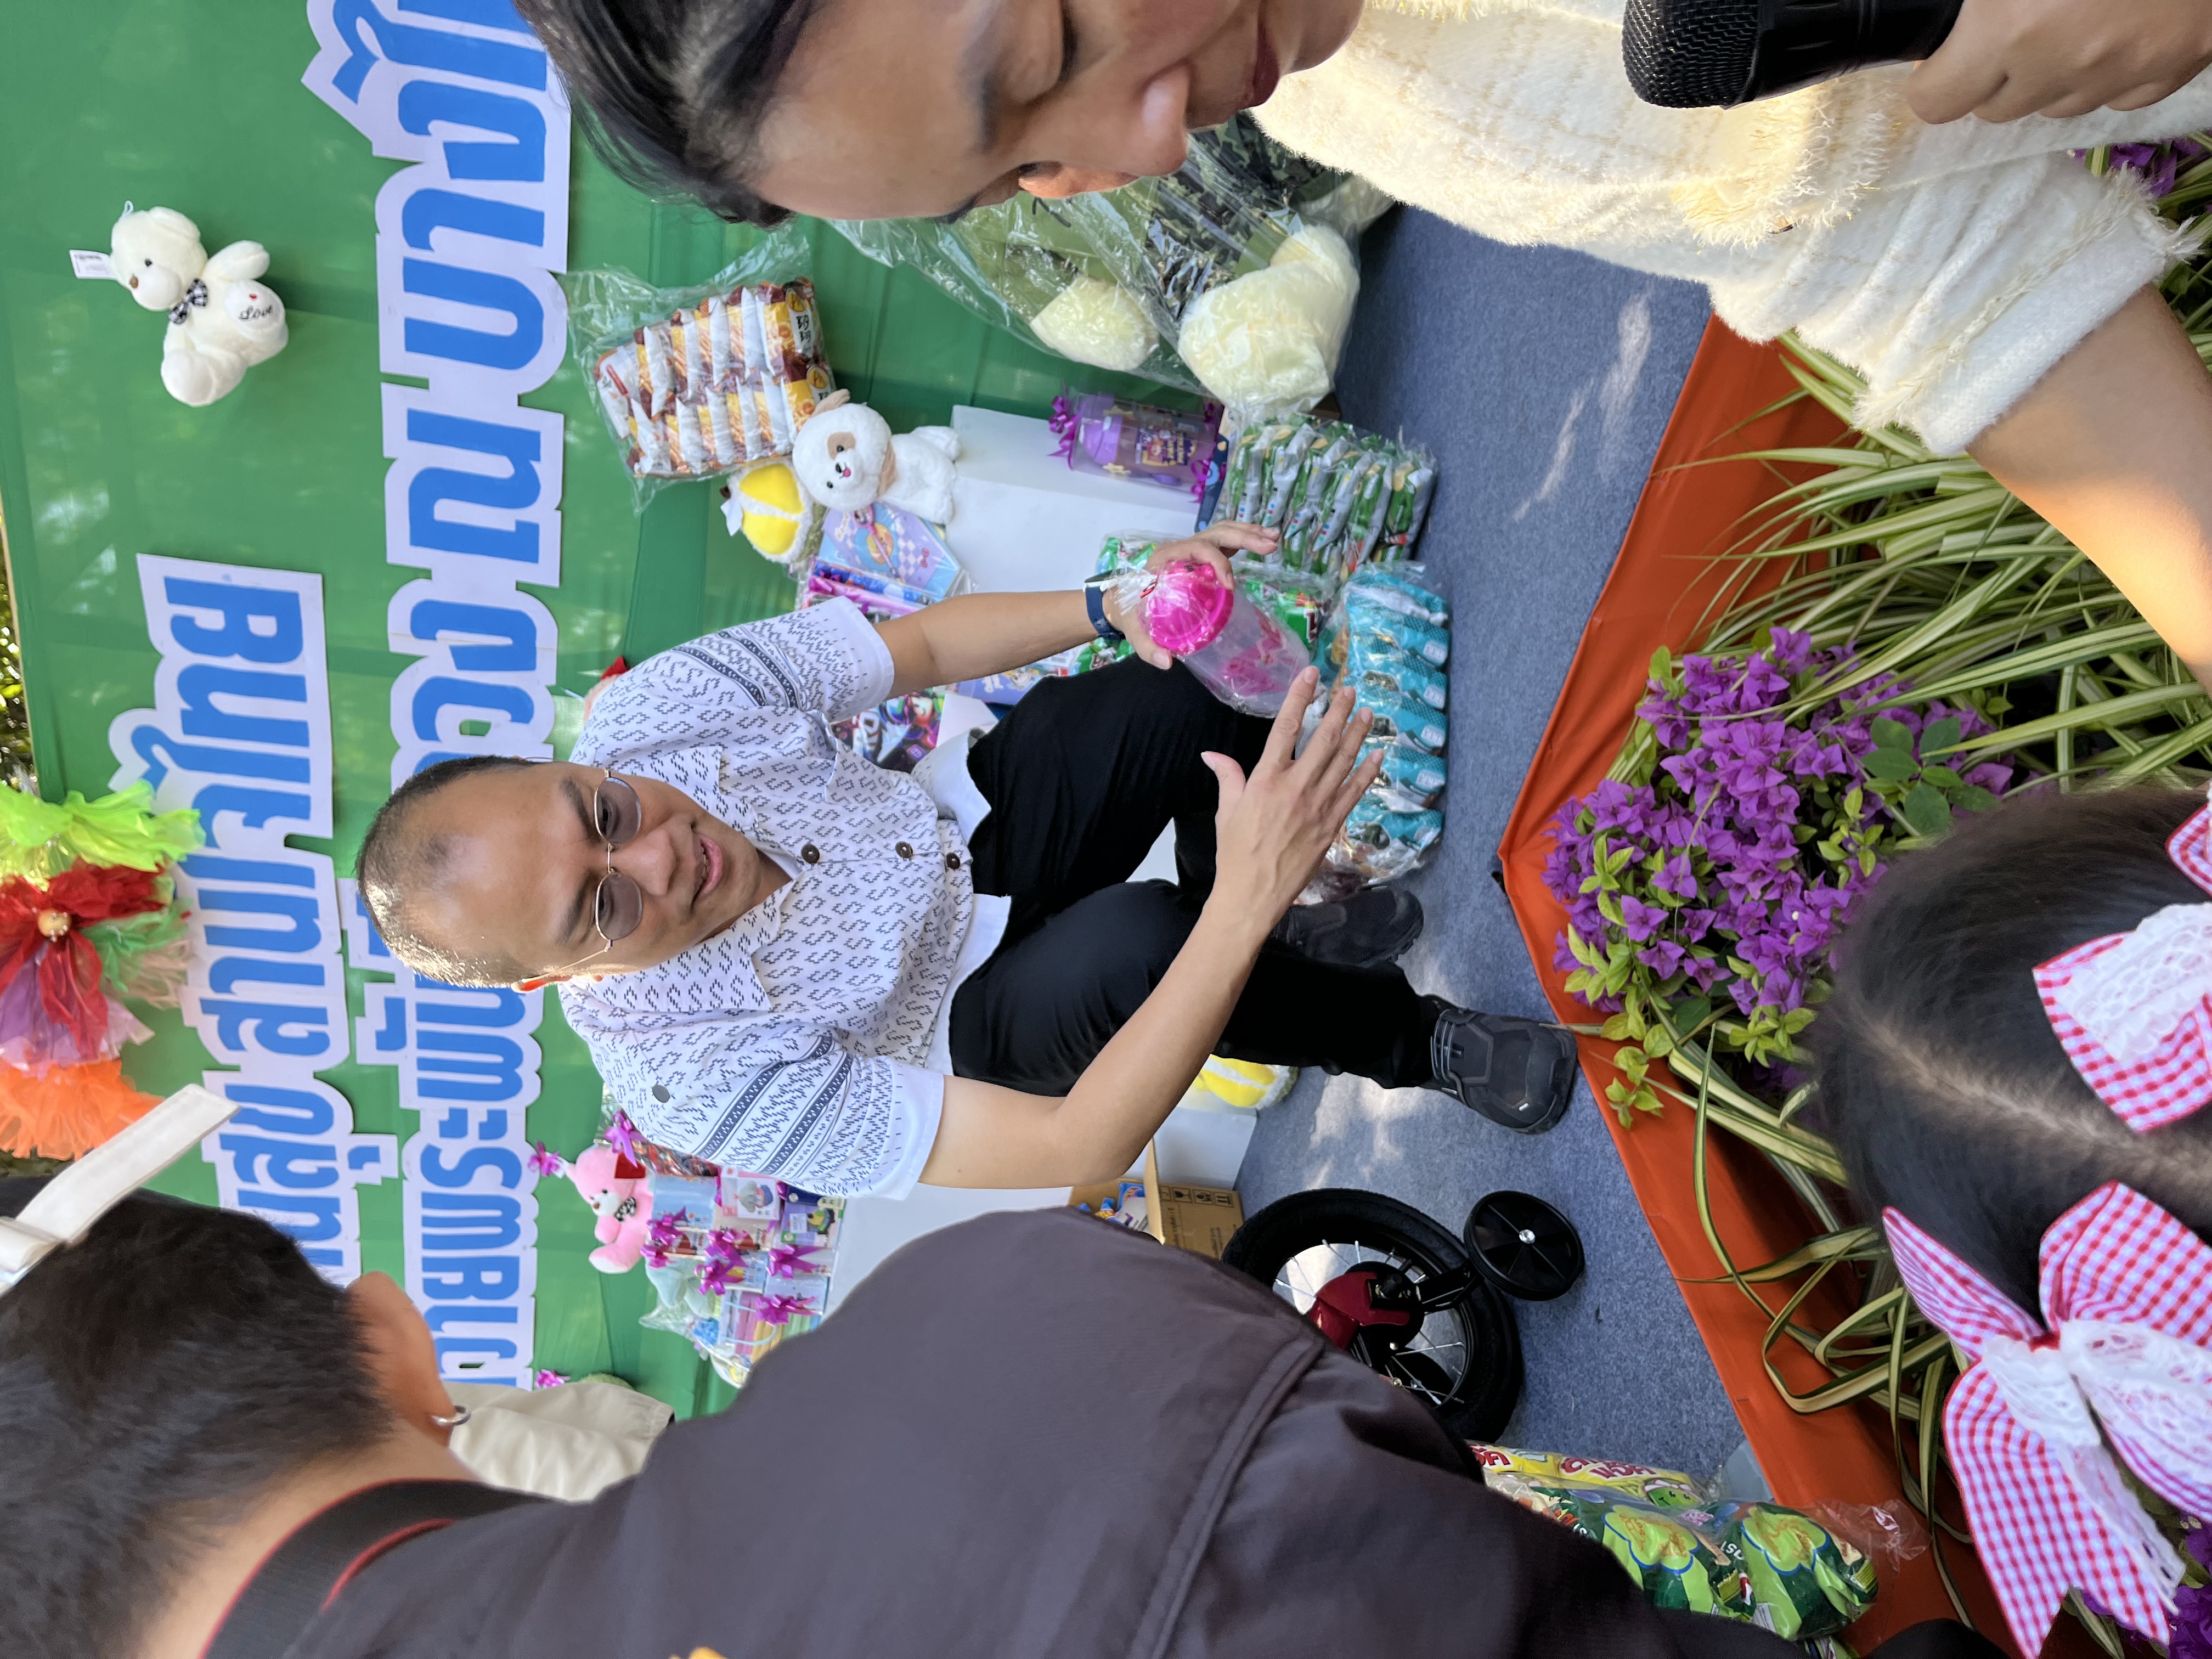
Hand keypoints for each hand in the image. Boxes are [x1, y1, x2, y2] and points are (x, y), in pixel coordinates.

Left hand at [1104, 522, 1280, 669]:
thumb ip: (1147, 646)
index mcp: (1166, 558)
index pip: (1197, 548)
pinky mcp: (1200, 556)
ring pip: (1223, 532)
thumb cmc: (1130, 611)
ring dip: (1250, 533)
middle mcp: (1180, 548)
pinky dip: (1245, 540)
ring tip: (1274, 540)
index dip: (1217, 562)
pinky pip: (1224, 542)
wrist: (1122, 600)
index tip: (1230, 586)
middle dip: (1245, 537)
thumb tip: (1168, 662)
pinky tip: (1264, 544)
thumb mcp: (1134, 629)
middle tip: (1271, 547)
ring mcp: (1192, 549)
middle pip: (1217, 533)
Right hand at [1200, 668, 1382, 933]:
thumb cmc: (1235, 853)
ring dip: (1357, 734)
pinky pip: (1354, 792)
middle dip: (1338, 711)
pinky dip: (1368, 771)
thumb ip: (1227, 777)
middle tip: (1348, 689)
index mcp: (1266, 780)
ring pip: (1343, 761)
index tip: (1311, 675)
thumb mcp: (1227, 811)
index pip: (1285, 728)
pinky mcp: (1332, 825)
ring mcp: (1318, 807)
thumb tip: (1211, 754)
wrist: (1253, 894)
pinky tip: (1378, 754)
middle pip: (1323, 740)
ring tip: (1367, 712)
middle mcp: (1296, 788)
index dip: (1299, 698)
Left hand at [1907, 0, 2211, 121]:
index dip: (1935, 79)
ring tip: (2067, 21)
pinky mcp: (2165, 75)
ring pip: (2053, 106)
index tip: (1943, 57)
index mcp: (2009, 30)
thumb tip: (1961, 10)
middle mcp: (2059, 66)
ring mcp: (2117, 77)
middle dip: (1992, 77)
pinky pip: (2113, 97)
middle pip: (1995, 109)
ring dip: (2048, 76)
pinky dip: (2104, 74)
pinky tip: (2114, 30)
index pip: (1937, 102)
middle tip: (2007, 30)